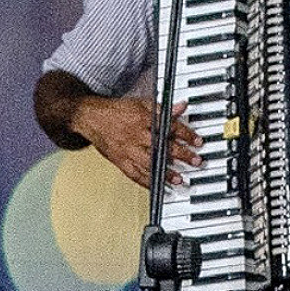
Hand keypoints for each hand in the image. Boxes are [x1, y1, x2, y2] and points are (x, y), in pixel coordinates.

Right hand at [70, 94, 201, 190]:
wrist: (91, 117)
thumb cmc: (117, 111)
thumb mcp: (142, 103)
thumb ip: (163, 108)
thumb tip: (182, 107)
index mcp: (144, 118)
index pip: (170, 126)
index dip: (186, 134)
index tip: (198, 142)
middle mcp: (137, 135)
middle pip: (162, 146)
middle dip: (181, 155)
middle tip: (195, 162)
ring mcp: (128, 150)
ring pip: (149, 163)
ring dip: (166, 173)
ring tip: (179, 180)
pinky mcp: (120, 161)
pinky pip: (134, 174)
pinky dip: (147, 182)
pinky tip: (158, 187)